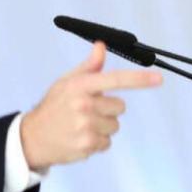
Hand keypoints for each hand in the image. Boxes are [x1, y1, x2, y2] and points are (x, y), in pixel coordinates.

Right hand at [20, 41, 161, 170]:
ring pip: (115, 125)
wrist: (33, 137)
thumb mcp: (66, 82)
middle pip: (120, 106)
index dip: (139, 79)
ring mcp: (86, 126)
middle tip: (87, 111)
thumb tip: (101, 46)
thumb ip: (88, 67)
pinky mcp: (87, 145)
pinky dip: (97, 141)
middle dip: (107, 109)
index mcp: (80, 86)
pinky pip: (107, 142)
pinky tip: (80, 138)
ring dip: (103, 127)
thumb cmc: (54, 107)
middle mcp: (84, 104)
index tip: (159, 79)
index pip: (115, 79)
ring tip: (82, 126)